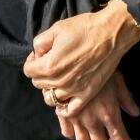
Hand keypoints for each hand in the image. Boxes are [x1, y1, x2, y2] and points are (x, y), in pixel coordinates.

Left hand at [24, 1, 139, 112]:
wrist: (110, 34)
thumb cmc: (84, 28)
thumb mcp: (57, 28)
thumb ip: (40, 43)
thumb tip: (37, 54)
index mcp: (49, 65)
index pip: (29, 71)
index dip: (32, 61)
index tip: (39, 55)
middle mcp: (59, 81)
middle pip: (39, 84)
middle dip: (41, 73)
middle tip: (50, 62)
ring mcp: (73, 90)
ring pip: (51, 99)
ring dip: (50, 89)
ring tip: (58, 78)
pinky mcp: (86, 94)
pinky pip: (69, 110)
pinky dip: (63, 108)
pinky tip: (64, 97)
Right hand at [52, 69, 139, 139]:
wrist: (73, 60)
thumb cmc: (99, 67)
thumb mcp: (118, 80)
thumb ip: (126, 99)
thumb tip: (135, 113)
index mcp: (109, 114)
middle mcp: (93, 121)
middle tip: (110, 139)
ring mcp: (77, 120)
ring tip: (95, 133)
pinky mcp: (63, 115)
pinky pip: (68, 134)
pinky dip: (75, 133)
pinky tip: (79, 126)